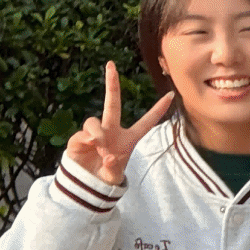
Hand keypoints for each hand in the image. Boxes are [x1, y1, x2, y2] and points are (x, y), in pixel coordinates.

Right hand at [65, 62, 172, 185]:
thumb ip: (113, 168)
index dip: (158, 110)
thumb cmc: (105, 177)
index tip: (171, 95)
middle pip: (113, 103)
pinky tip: (90, 149)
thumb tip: (107, 155)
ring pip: (94, 122)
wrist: (85, 184)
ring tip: (100, 148)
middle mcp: (111, 131)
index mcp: (128, 139)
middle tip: (111, 65)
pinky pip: (83, 134)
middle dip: (112, 84)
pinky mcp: (78, 138)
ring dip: (97, 133)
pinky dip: (86, 140)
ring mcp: (94, 133)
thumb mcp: (114, 177)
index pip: (146, 122)